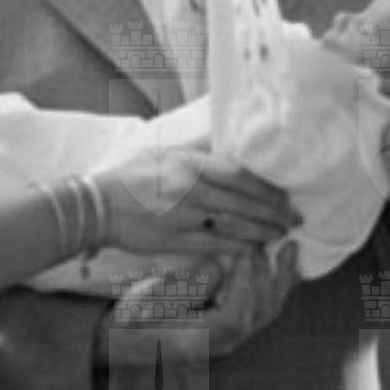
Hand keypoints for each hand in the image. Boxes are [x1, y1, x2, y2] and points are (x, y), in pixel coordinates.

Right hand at [97, 150, 299, 255]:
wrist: (94, 205)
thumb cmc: (129, 175)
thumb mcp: (163, 151)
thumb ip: (198, 149)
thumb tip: (229, 141)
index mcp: (188, 163)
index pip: (239, 174)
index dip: (267, 187)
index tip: (284, 194)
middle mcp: (188, 189)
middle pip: (243, 202)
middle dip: (273, 212)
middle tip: (294, 218)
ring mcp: (181, 217)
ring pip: (233, 226)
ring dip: (261, 231)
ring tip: (280, 233)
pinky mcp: (172, 241)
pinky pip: (213, 245)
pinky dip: (237, 247)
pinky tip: (254, 248)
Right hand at [116, 241, 301, 359]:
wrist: (131, 338)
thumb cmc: (134, 317)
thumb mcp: (146, 302)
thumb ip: (181, 289)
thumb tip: (216, 268)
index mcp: (198, 341)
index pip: (234, 319)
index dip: (244, 284)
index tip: (244, 252)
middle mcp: (221, 343)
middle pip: (259, 314)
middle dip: (265, 273)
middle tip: (261, 241)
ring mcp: (232, 337)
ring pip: (268, 310)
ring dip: (281, 277)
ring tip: (290, 246)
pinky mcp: (236, 327)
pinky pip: (266, 307)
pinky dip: (281, 284)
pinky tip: (290, 262)